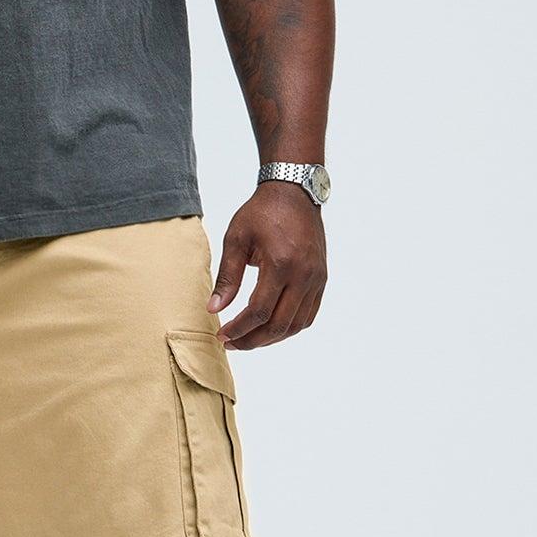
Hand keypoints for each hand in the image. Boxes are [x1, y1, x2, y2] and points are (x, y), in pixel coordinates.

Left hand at [208, 183, 326, 349]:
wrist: (294, 192)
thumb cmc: (262, 212)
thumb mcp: (236, 239)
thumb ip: (227, 277)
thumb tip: (214, 308)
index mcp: (281, 264)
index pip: (259, 311)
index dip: (239, 329)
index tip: (222, 335)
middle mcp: (304, 275)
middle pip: (279, 325)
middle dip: (252, 340)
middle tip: (231, 343)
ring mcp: (316, 279)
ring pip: (296, 325)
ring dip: (271, 338)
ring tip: (248, 339)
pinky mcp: (322, 279)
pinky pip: (308, 315)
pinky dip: (289, 327)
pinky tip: (270, 328)